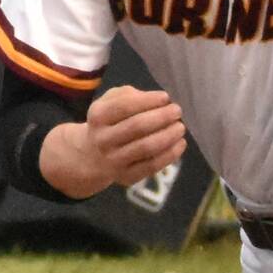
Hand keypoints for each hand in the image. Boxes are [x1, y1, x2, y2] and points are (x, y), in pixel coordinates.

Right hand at [40, 85, 185, 198]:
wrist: (92, 155)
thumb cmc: (111, 121)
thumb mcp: (111, 101)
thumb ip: (130, 95)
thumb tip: (159, 100)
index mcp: (98, 116)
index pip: (124, 106)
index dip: (149, 100)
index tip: (166, 97)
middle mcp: (103, 139)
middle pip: (137, 126)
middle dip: (162, 117)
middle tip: (177, 111)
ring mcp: (113, 160)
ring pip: (146, 147)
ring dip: (169, 135)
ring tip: (180, 127)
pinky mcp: (126, 177)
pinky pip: (152, 166)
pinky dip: (170, 154)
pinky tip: (180, 144)